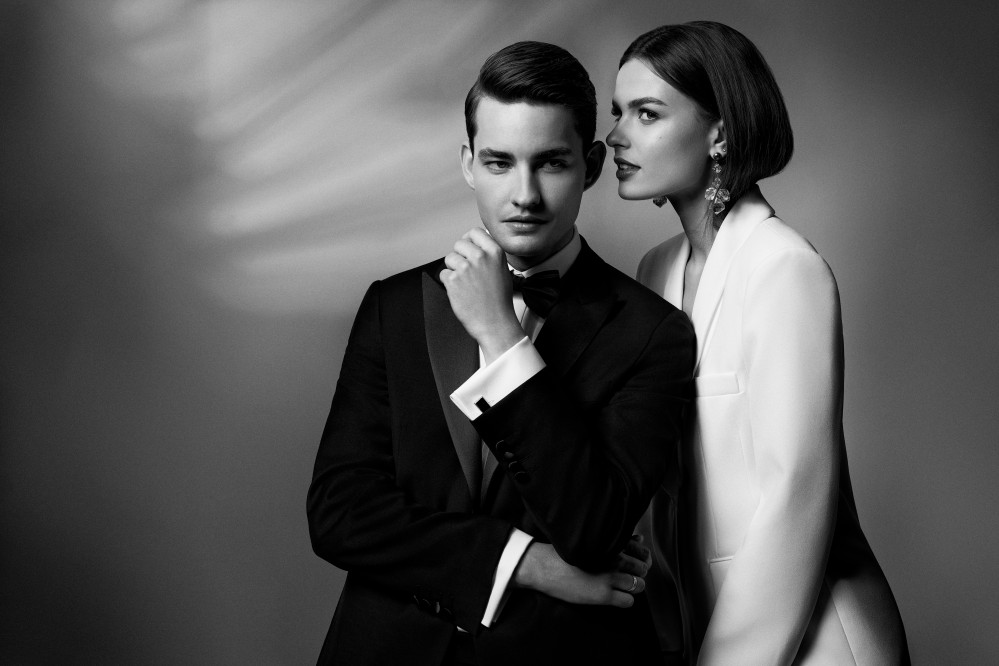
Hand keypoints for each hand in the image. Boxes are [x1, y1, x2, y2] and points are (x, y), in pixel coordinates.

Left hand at [440, 228, 524, 362]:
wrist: (495, 323)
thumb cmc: (499, 301)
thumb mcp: (503, 270)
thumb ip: (490, 254)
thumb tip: (476, 244)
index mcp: (494, 252)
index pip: (474, 232)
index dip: (469, 240)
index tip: (468, 248)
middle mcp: (480, 257)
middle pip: (459, 244)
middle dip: (460, 255)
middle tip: (466, 270)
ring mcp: (465, 268)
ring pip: (449, 258)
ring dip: (453, 269)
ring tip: (465, 283)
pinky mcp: (453, 281)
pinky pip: (443, 274)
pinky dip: (448, 283)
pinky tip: (461, 291)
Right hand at [513, 536, 648, 607]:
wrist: (544, 565)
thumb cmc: (565, 550)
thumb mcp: (592, 540)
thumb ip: (618, 539)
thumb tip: (639, 538)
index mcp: (612, 542)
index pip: (642, 552)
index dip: (641, 559)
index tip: (634, 562)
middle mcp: (615, 558)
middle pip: (642, 569)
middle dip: (638, 573)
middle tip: (625, 575)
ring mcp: (610, 577)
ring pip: (639, 585)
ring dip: (632, 587)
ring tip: (618, 586)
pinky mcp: (603, 594)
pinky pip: (629, 601)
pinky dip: (625, 600)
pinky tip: (613, 595)